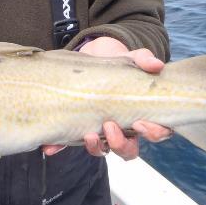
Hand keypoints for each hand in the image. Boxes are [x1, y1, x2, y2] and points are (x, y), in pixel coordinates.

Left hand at [43, 37, 171, 159]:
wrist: (89, 55)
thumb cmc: (116, 62)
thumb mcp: (130, 57)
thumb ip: (143, 59)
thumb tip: (156, 64)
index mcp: (139, 113)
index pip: (155, 132)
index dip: (152, 133)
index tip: (140, 123)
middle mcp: (121, 127)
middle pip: (127, 149)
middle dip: (120, 143)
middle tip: (110, 126)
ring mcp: (98, 129)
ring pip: (102, 150)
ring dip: (96, 147)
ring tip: (88, 134)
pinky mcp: (75, 126)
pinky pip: (67, 142)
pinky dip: (58, 147)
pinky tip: (50, 147)